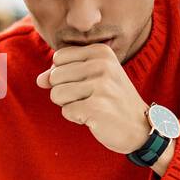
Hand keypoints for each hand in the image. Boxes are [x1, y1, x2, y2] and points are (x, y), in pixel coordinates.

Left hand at [36, 43, 150, 154]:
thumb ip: (63, 74)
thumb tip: (39, 80)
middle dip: (65, 92)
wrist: (140, 127)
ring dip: (69, 105)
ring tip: (92, 107)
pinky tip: (95, 117)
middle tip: (90, 98)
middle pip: (54, 76)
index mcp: (101, 52)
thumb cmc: (112, 100)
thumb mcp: (91, 79)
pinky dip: (77, 118)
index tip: (87, 83)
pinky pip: (66, 111)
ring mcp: (100, 85)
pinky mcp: (96, 107)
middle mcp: (102, 65)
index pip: (58, 58)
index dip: (65, 75)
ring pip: (56, 94)